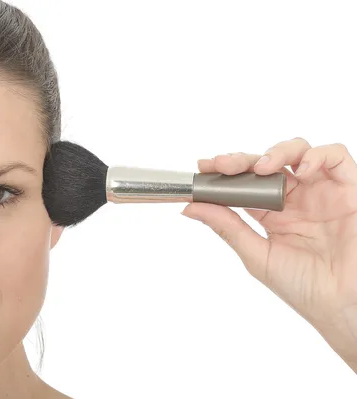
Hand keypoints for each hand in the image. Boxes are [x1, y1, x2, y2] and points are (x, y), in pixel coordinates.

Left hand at [181, 137, 356, 372]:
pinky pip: (337, 157)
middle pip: (267, 164)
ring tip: (263, 167)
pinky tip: (301, 171)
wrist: (343, 305)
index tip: (203, 168)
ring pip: (298, 152)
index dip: (225, 172)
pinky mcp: (349, 190)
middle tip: (223, 165)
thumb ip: (227, 227)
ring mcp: (322, 192)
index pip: (245, 183)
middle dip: (242, 160)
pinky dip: (317, 155)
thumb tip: (190, 208)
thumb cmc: (304, 288)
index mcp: (273, 214)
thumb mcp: (257, 255)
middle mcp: (296, 199)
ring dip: (277, 152)